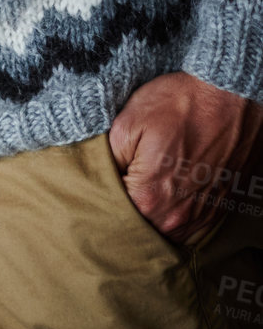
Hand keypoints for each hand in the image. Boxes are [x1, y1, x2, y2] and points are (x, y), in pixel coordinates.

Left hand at [107, 72, 262, 244]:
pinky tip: (168, 195)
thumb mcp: (128, 123)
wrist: (232, 95)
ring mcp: (201, 216)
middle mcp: (176, 218)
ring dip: (150, 217)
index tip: (97, 181)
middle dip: (122, 211)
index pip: (111, 214)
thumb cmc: (180, 105)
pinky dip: (174, 216)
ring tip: (143, 189)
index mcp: (148, 199)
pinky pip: (189, 228)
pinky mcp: (219, 209)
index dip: (99, 197)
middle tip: (117, 184)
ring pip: (163, 232)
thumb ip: (106, 160)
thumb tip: (97, 180)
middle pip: (137, 228)